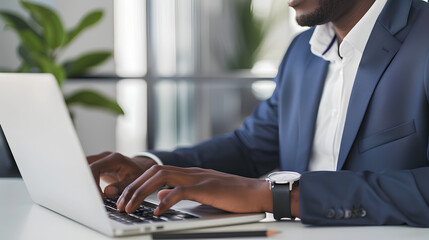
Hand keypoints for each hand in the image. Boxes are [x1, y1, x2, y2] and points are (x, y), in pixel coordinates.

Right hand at [87, 152, 156, 197]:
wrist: (140, 167)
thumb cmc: (139, 173)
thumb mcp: (135, 181)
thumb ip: (123, 187)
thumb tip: (107, 192)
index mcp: (114, 159)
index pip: (95, 168)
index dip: (92, 183)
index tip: (96, 196)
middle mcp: (105, 157)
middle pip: (85, 164)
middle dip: (83, 180)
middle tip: (87, 196)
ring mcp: (100, 160)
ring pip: (83, 166)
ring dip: (82, 180)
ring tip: (87, 195)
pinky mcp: (97, 166)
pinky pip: (86, 170)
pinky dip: (85, 180)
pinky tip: (87, 191)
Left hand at [116, 165, 273, 215]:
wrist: (258, 192)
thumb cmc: (233, 196)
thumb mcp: (203, 195)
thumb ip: (182, 194)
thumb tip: (162, 200)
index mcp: (189, 174)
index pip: (156, 173)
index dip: (137, 184)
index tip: (124, 198)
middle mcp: (191, 172)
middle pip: (154, 172)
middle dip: (133, 187)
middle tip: (119, 204)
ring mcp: (199, 178)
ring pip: (162, 177)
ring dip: (142, 192)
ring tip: (130, 207)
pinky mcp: (207, 187)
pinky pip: (181, 191)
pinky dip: (166, 200)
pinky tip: (157, 211)